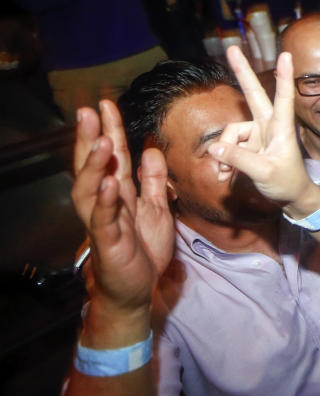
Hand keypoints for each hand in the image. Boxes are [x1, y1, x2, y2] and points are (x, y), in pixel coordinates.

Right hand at [70, 102, 173, 331]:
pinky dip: (105, 201)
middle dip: (89, 139)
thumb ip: (152, 181)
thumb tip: (151, 149)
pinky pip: (103, 219)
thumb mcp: (156, 209)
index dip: (108, 130)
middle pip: (92, 166)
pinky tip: (109, 184)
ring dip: (94, 166)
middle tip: (88, 112)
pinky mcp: (108, 242)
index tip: (105, 105)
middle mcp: (104, 203)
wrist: (138, 291)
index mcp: (118, 193)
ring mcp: (103, 222)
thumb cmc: (143, 250)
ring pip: (90, 190)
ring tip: (100, 143)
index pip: (111, 156)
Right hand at [209, 48, 315, 205]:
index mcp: (281, 128)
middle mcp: (268, 125)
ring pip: (231, 133)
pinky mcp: (248, 144)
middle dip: (242, 72)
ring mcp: (257, 134)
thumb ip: (239, 160)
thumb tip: (214, 148)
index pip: (283, 98)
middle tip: (231, 48)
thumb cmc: (286, 182)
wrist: (291, 197)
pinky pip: (228, 147)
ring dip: (224, 153)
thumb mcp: (263, 173)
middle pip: (253, 94)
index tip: (287, 54)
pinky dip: (224, 161)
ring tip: (224, 173)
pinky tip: (224, 176)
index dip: (284, 76)